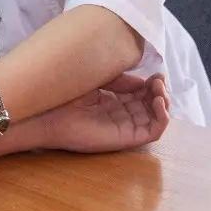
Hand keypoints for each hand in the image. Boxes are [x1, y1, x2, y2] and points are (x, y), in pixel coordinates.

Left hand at [39, 73, 170, 152]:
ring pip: (156, 118)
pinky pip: (152, 132)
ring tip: (158, 90)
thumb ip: (119, 80)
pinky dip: (162, 118)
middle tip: (159, 80)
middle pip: (151, 104)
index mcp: (112, 100)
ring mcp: (124, 127)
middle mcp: (121, 114)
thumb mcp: (96, 81)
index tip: (157, 73)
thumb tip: (143, 80)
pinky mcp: (126, 138)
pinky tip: (158, 102)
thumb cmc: (64, 95)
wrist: (47, 113)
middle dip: (160, 91)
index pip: (142, 93)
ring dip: (164, 102)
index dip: (153, 83)